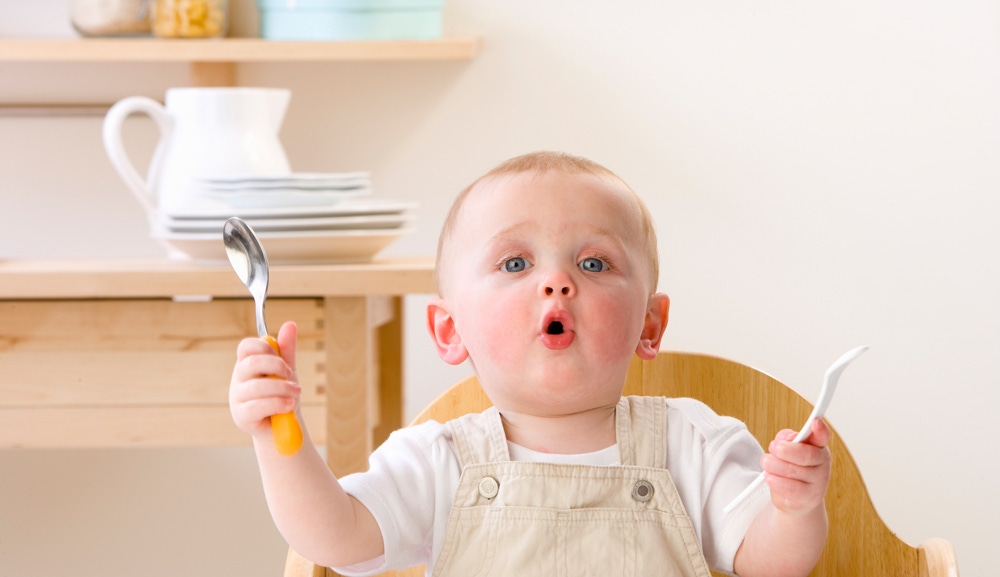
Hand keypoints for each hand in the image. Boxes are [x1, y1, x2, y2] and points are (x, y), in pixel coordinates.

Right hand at [229, 321, 300, 438]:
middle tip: (291, 375)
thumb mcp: (287, 370)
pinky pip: (258, 406)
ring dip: (282, 388)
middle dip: (277, 367)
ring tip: (295, 394)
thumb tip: (290, 324)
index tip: (281, 357)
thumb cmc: (282, 395)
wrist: (284, 426)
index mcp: (247, 364)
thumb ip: (286, 349)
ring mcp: (238, 398)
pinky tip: (288, 405)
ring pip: (257, 386)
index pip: (246, 346)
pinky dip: (277, 404)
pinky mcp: (242, 416)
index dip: (264, 347)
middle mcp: (239, 379)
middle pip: (251, 363)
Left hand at [761, 419, 831, 515]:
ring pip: (793, 471)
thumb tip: (789, 438)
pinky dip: (776, 481)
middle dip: (784, 450)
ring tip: (767, 463)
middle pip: (805, 454)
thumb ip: (787, 438)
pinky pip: (791, 489)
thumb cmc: (790, 469)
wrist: (796, 500)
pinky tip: (770, 477)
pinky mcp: (809, 498)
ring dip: (774, 465)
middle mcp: (822, 464)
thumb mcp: (786, 449)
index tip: (815, 422)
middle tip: (772, 448)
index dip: (820, 430)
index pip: (822, 437)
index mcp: (818, 447)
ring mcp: (818, 483)